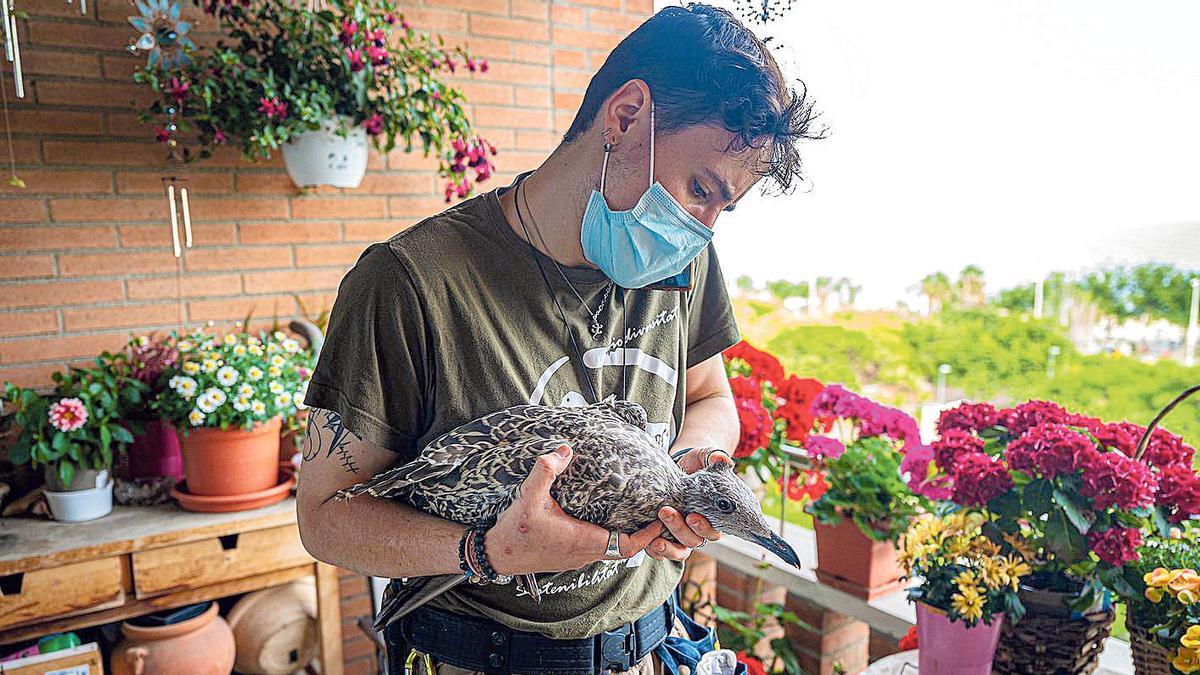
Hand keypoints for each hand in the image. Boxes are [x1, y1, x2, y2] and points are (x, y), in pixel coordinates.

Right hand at [484, 445, 663, 574]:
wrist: (499, 554)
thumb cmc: (516, 531)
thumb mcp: (529, 497)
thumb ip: (545, 472)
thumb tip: (564, 450)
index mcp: (584, 541)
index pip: (628, 545)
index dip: (648, 534)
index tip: (660, 517)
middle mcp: (586, 552)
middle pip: (627, 547)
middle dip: (644, 531)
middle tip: (655, 509)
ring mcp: (579, 556)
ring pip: (615, 547)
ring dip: (629, 533)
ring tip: (638, 510)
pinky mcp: (572, 554)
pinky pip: (601, 546)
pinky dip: (612, 534)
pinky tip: (609, 516)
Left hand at [645, 447, 731, 560]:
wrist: (676, 466)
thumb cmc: (695, 463)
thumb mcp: (703, 456)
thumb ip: (713, 457)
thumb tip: (722, 460)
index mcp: (713, 516)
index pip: (714, 532)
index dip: (704, 528)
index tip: (692, 516)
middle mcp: (698, 530)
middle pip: (694, 541)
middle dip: (679, 529)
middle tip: (665, 512)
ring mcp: (681, 535)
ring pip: (679, 551)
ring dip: (667, 547)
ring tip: (654, 538)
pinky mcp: (664, 535)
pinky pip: (661, 552)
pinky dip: (654, 550)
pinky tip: (646, 541)